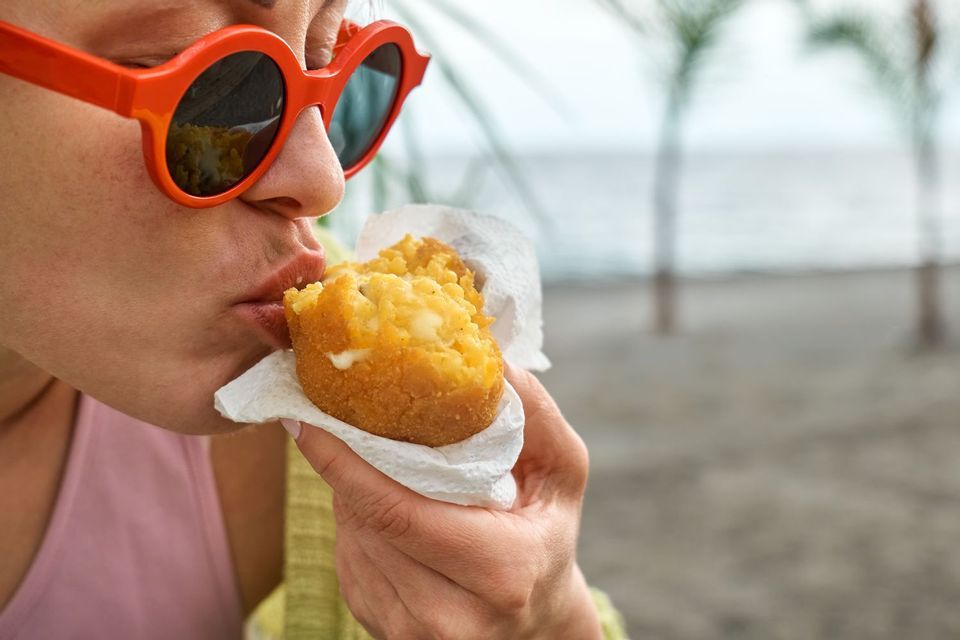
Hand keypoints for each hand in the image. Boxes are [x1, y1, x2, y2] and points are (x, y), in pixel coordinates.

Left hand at [290, 363, 601, 638]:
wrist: (536, 620)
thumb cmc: (548, 532)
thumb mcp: (562, 470)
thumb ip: (534, 413)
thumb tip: (491, 359)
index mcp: (501, 573)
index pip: (397, 511)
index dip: (343, 463)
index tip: (307, 420)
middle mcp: (450, 618)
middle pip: (367, 522)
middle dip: (350, 468)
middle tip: (347, 422)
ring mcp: (410, 633)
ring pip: (352, 540)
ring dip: (355, 496)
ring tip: (391, 472)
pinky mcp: (382, 632)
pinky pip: (350, 561)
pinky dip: (361, 527)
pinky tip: (394, 516)